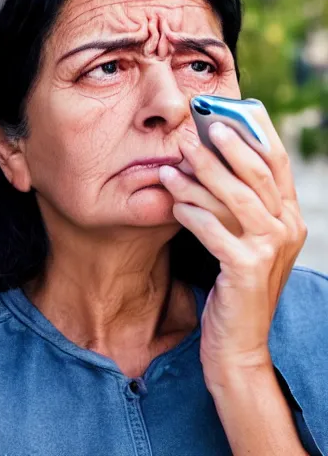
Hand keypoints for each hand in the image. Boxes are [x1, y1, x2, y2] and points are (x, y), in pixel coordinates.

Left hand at [160, 102, 306, 387]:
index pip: (275, 164)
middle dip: (223, 149)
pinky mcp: (245, 270)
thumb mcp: (239, 241)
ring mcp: (269, 250)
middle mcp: (286, 229)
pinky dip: (190, 213)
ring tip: (170, 166)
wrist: (238, 344)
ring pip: (234, 198)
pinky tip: (173, 205)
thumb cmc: (232, 286)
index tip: (225, 113)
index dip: (252, 135)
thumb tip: (204, 163)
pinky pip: (212, 230)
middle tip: (193, 132)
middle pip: (255, 175)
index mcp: (287, 217)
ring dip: (199, 178)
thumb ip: (232, 207)